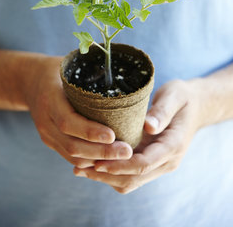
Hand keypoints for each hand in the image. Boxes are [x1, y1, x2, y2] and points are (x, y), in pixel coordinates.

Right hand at [28, 56, 132, 167]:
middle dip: (101, 152)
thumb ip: (90, 73)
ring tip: (123, 157)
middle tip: (127, 151)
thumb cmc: (56, 70)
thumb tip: (120, 75)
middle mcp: (45, 120)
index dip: (90, 131)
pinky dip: (89, 161)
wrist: (30, 81)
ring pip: (72, 155)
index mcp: (50, 99)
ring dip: (98, 160)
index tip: (113, 135)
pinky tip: (108, 160)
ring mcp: (46, 133)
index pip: (68, 121)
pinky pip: (70, 156)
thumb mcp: (70, 67)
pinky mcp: (51, 141)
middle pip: (72, 145)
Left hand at [74, 79, 202, 192]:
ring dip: (106, 177)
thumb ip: (162, 111)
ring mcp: (159, 162)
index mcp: (173, 145)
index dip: (120, 165)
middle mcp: (167, 160)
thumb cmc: (182, 98)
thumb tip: (149, 127)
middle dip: (107, 175)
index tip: (98, 162)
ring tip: (80, 169)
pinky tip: (93, 165)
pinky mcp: (151, 159)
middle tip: (80, 168)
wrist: (195, 106)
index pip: (144, 163)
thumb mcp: (174, 96)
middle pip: (135, 177)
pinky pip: (131, 173)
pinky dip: (113, 172)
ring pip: (132, 180)